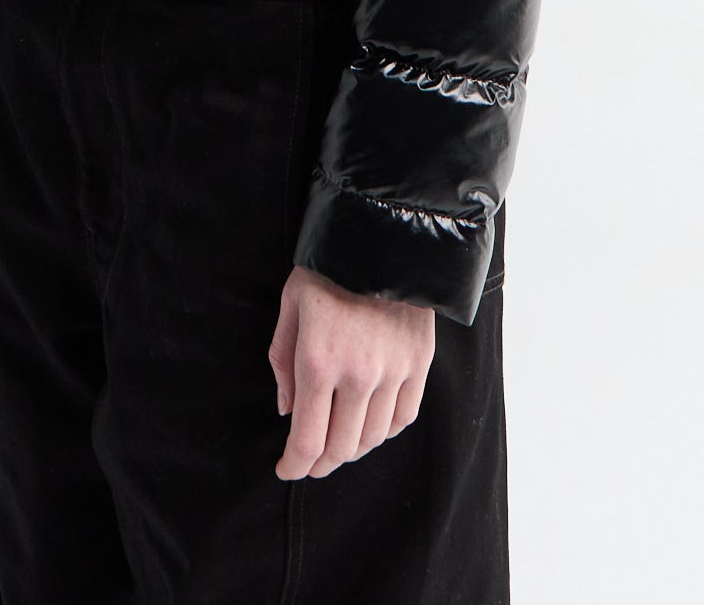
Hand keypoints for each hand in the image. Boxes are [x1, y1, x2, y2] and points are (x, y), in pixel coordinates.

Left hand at [268, 263, 434, 477]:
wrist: (382, 233)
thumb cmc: (327, 268)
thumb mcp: (291, 306)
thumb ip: (284, 362)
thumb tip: (289, 411)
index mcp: (320, 362)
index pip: (308, 441)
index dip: (294, 466)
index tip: (286, 470)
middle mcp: (359, 375)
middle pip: (342, 448)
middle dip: (320, 463)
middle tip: (309, 461)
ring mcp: (394, 371)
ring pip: (374, 438)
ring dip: (352, 448)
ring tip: (339, 440)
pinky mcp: (419, 362)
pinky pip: (404, 417)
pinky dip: (385, 430)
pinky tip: (371, 422)